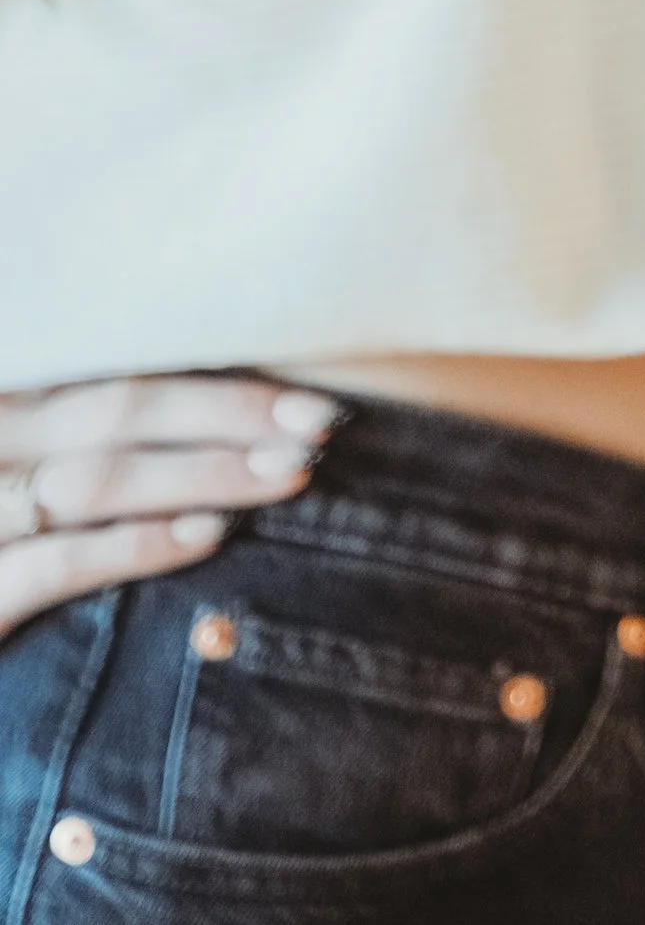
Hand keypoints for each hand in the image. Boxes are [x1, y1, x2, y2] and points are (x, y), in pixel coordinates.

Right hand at [0, 374, 338, 643]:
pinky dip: (134, 544)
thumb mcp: (29, 469)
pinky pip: (55, 562)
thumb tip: (223, 437)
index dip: (216, 381)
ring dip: (201, 473)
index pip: (121, 376)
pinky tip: (206, 536)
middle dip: (229, 415)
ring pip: (98, 477)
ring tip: (286, 475)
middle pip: (119, 410)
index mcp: (9, 402)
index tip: (307, 392)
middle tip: (321, 424)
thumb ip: (90, 445)